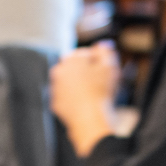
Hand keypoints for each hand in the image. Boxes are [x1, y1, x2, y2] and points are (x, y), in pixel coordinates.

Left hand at [50, 42, 120, 156]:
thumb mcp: (110, 66)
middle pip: (76, 68)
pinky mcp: (56, 104)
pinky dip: (75, 99)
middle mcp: (59, 71)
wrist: (90, 120)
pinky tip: (87, 103)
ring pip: (71, 83)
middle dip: (87, 73)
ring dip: (81, 86)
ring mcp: (55, 88)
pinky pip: (68, 98)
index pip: (86, 53)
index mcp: (71, 59)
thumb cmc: (100, 92)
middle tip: (101, 82)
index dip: (98, 61)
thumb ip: (105, 51)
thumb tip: (103, 45)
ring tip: (95, 94)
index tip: (105, 69)